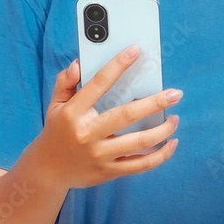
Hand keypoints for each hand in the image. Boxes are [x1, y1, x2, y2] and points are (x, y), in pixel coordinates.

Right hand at [34, 46, 181, 190]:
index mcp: (75, 113)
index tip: (135, 51)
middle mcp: (88, 134)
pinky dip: (160, 156)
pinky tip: (171, 143)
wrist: (48, 171)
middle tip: (176, 93)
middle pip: (127, 116)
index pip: (99, 84)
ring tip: (175, 118)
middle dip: (155, 103)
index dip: (117, 65)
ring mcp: (100, 155)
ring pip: (139, 143)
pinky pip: (140, 165)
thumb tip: (77, 64)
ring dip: (162, 130)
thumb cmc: (57, 131)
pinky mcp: (109, 172)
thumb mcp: (55, 105)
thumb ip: (65, 83)